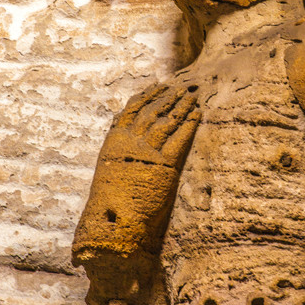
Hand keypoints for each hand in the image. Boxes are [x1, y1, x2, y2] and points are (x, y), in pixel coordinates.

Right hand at [73, 82, 200, 261]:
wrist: (114, 220)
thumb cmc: (110, 194)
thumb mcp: (107, 161)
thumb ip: (116, 139)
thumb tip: (118, 118)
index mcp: (116, 139)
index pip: (134, 108)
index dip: (148, 94)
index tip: (158, 84)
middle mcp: (132, 141)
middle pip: (154, 111)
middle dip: (168, 97)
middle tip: (181, 87)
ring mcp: (149, 152)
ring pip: (167, 121)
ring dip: (181, 106)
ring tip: (191, 96)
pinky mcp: (166, 166)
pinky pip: (180, 139)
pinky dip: (189, 125)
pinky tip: (197, 114)